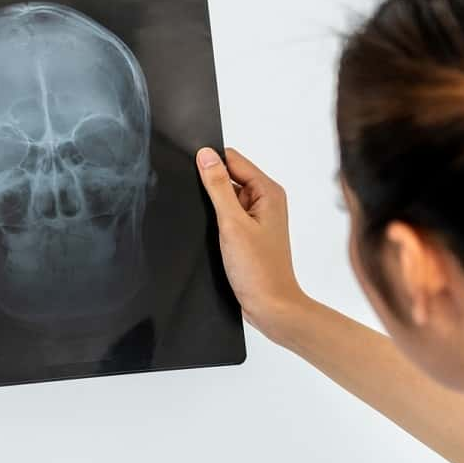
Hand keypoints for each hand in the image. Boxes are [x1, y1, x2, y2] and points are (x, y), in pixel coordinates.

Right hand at [195, 147, 308, 340]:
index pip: (233, 159)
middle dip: (211, 189)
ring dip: (214, 209)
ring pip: (226, 199)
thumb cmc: (259, 270)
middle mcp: (266, 201)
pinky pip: (228, 217)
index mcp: (268, 191)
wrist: (271, 306)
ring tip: (215, 229)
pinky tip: (214, 238)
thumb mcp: (232, 223)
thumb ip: (218, 187)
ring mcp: (258, 218)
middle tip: (208, 212)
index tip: (193, 175)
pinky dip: (217, 223)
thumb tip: (205, 155)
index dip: (211, 164)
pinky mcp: (250, 234)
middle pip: (229, 177)